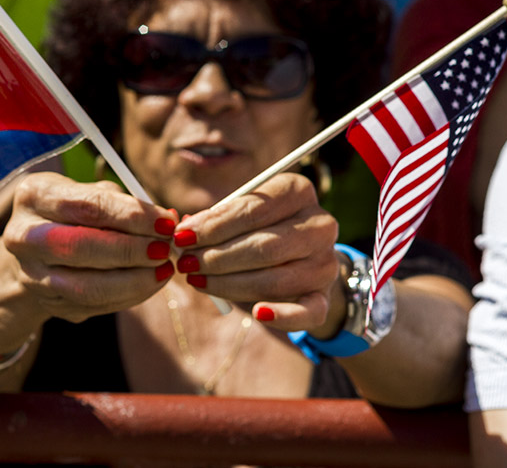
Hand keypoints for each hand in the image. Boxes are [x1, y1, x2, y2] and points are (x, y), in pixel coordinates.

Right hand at [2, 172, 175, 323]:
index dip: (132, 216)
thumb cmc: (74, 210)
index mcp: (34, 197)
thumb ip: (124, 203)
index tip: (166, 222)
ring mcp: (32, 275)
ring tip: (164, 269)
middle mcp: (23, 237)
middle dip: (132, 250)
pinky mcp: (48, 302)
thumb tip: (166, 220)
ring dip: (134, 280)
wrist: (37, 245)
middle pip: (82, 248)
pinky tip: (149, 282)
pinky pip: (94, 305)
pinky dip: (129, 295)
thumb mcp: (90, 192)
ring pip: (87, 287)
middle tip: (166, 249)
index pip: (88, 207)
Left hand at [169, 172, 340, 332]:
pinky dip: (282, 315)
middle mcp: (319, 225)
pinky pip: (306, 312)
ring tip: (198, 281)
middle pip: (264, 246)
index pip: (253, 209)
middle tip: (186, 264)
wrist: (300, 256)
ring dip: (230, 284)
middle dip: (217, 257)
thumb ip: (216, 219)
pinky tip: (258, 313)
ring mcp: (325, 263)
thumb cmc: (260, 227)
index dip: (214, 225)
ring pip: (275, 279)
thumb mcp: (242, 214)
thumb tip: (183, 231)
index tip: (182, 237)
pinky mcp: (324, 296)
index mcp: (298, 192)